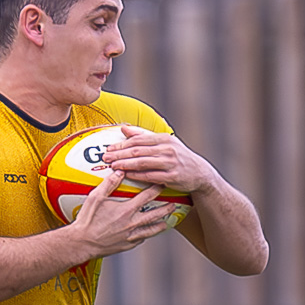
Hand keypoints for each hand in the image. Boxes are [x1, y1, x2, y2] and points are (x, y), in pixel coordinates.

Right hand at [67, 166, 170, 257]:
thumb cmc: (87, 220)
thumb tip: (120, 172)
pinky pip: (141, 239)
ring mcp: (130, 236)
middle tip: (172, 205)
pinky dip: (146, 235)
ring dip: (160, 225)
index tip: (162, 183)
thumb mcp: (96, 198)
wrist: (82, 243)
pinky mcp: (127, 245)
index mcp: (126, 210)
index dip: (156, 188)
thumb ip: (109, 184)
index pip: (147, 196)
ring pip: (151, 230)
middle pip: (154, 215)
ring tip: (166, 222)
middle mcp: (132, 223)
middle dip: (165, 209)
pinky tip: (147, 233)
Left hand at [100, 126, 219, 195]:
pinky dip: (137, 175)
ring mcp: (170, 163)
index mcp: (164, 139)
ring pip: (143, 162)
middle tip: (105, 157)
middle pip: (138, 150)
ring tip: (112, 166)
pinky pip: (150, 176)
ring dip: (126, 164)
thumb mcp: (164, 143)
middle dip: (120, 154)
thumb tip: (124, 128)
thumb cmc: (178, 157)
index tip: (109, 148)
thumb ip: (143, 135)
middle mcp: (167, 149)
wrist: (199, 173)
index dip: (122, 144)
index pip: (138, 139)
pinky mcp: (172, 177)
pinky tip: (126, 175)